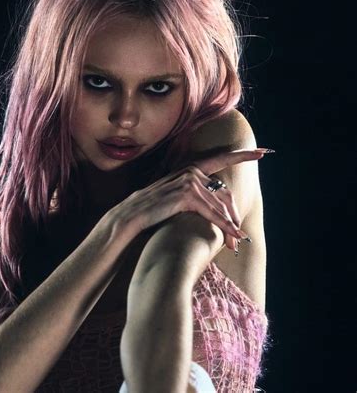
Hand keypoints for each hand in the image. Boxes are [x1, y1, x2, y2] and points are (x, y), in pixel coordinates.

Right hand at [108, 149, 266, 251]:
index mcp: (189, 168)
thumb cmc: (153, 210)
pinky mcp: (185, 195)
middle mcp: (191, 171)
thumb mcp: (176, 197)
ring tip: (235, 243)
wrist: (130, 217)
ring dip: (230, 226)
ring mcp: (188, 181)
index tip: (264, 152)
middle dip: (235, 216)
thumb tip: (219, 202)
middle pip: (224, 193)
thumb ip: (195, 193)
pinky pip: (212, 212)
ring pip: (220, 205)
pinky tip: (232, 236)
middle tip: (240, 236)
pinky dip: (224, 226)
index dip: (244, 155)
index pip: (221, 158)